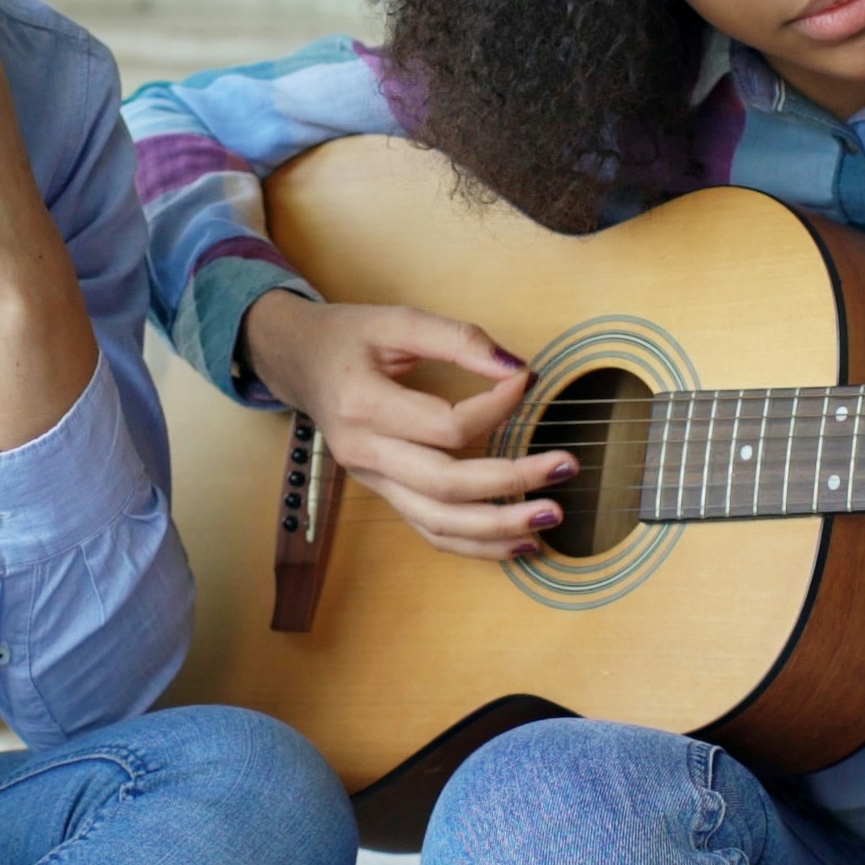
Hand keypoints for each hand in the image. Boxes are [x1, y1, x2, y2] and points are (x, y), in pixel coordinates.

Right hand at [238, 290, 568, 559]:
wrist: (298, 361)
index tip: (527, 380)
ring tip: (549, 518)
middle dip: (511, 481)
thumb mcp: (396, 320)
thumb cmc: (347, 337)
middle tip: (566, 466)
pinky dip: (476, 545)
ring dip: (498, 527)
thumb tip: (516, 367)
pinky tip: (518, 541)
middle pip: (446, 485)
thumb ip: (457, 338)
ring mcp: (373, 481)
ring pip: (439, 522)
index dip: (497, 406)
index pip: (446, 424)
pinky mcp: (384, 492)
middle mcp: (365, 453)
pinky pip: (431, 530)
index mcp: (363, 406)